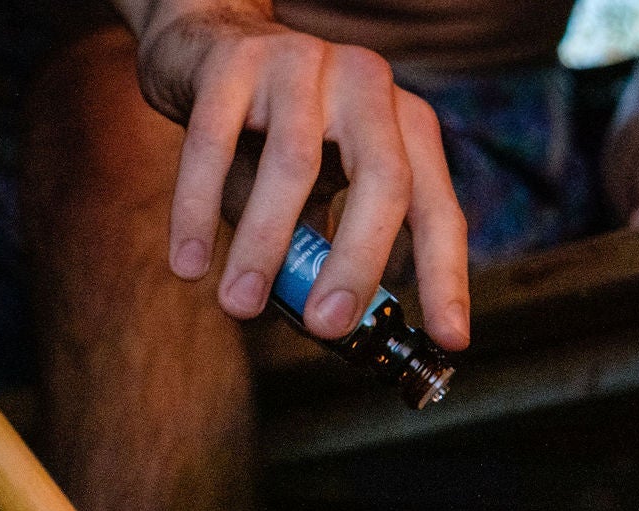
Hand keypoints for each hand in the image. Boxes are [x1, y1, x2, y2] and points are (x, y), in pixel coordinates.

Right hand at [131, 2, 469, 348]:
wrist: (208, 43)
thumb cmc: (269, 135)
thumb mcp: (314, 190)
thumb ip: (322, 248)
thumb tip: (326, 328)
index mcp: (401, 124)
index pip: (436, 208)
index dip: (445, 275)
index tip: (449, 339)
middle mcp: (367, 87)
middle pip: (382, 180)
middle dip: (356, 261)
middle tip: (327, 325)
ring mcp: (303, 66)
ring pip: (294, 164)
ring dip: (264, 244)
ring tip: (239, 305)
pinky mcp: (234, 64)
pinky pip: (213, 145)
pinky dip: (197, 209)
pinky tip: (189, 264)